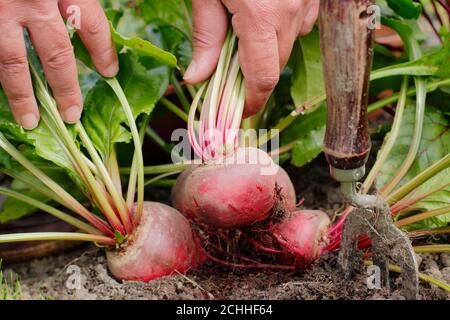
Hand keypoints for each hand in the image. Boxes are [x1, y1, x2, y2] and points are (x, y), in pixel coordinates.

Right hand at [0, 0, 117, 128]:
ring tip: (31, 120)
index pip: (91, 25)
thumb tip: (92, 39)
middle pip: (57, 53)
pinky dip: (1, 77)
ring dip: (23, 95)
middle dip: (65, 88)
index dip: (103, 52)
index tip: (110, 73)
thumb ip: (75, 2)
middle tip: (71, 115)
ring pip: (14, 60)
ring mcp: (1, 7)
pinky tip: (6, 92)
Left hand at [184, 0, 318, 116]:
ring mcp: (306, 2)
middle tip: (231, 71)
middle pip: (275, 67)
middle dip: (254, 78)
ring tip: (245, 34)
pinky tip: (266, 17)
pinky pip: (301, 25)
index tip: (238, 112)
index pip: (262, 78)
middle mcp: (289, 11)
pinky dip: (284, 31)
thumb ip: (205, 36)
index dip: (251, 103)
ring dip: (268, 52)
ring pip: (289, 47)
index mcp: (260, 15)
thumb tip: (196, 78)